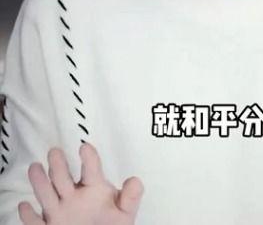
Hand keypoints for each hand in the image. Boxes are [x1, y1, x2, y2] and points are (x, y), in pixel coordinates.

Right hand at [18, 142, 143, 224]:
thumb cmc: (109, 224)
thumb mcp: (124, 212)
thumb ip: (130, 197)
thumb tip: (135, 181)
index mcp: (93, 187)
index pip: (91, 169)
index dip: (89, 157)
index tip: (85, 147)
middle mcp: (73, 196)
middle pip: (63, 177)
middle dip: (58, 165)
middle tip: (55, 152)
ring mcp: (59, 212)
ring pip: (46, 194)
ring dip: (40, 182)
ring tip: (35, 167)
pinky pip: (35, 222)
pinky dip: (29, 215)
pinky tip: (25, 205)